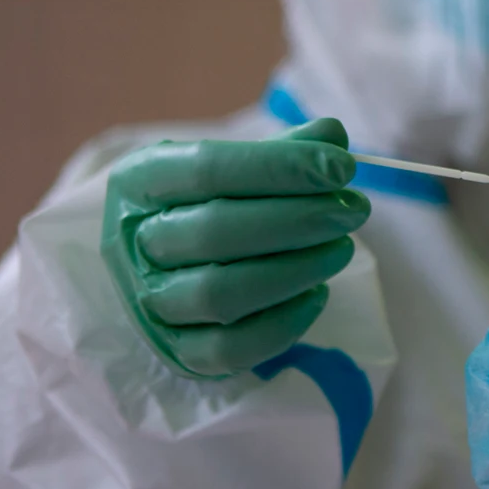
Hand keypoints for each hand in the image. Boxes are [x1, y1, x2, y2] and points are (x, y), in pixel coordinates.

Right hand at [100, 118, 371, 377]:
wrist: (164, 265)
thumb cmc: (207, 202)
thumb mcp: (232, 165)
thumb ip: (282, 151)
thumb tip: (332, 136)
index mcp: (140, 181)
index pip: (206, 168)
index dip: (279, 166)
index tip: (342, 167)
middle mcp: (134, 243)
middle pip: (213, 231)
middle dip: (296, 219)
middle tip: (354, 209)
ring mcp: (151, 302)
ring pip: (220, 294)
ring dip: (294, 270)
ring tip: (341, 248)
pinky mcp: (178, 351)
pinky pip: (229, 349)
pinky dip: (283, 324)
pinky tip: (318, 295)